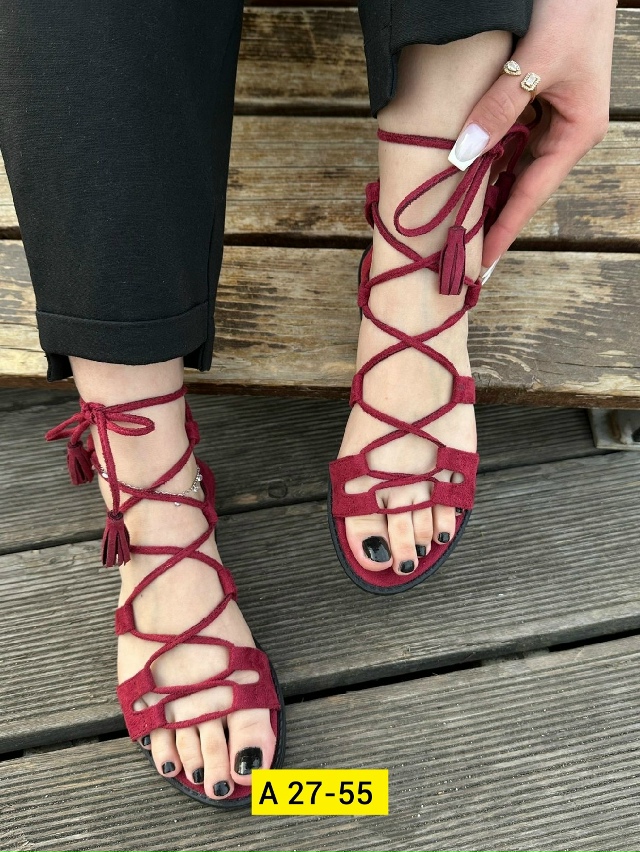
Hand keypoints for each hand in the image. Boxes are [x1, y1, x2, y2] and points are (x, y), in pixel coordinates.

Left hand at [448, 0, 617, 269]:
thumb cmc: (571, 8)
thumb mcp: (535, 63)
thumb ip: (499, 109)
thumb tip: (463, 156)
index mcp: (577, 132)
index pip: (533, 194)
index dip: (505, 230)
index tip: (483, 263)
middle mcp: (565, 130)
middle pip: (521, 185)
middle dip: (491, 214)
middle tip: (459, 250)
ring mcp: (552, 115)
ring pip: (512, 162)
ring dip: (484, 186)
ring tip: (454, 220)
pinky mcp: (536, 99)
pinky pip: (507, 136)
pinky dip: (484, 152)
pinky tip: (460, 169)